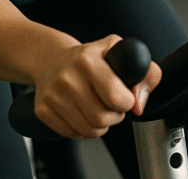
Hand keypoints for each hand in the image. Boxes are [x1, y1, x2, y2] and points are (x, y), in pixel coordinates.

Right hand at [32, 35, 162, 138]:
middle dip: (115, 116)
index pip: (115, 97)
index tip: (125, 97)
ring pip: (88, 130)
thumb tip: (140, 105)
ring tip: (99, 109)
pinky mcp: (42, 111)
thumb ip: (145, 73)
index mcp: (87, 60)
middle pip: (101, 118)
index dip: (127, 103)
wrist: (51, 59)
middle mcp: (67, 77)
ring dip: (100, 125)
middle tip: (113, 106)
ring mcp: (53, 95)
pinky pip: (72, 134)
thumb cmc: (91, 57)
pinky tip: (83, 113)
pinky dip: (83, 129)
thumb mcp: (119, 51)